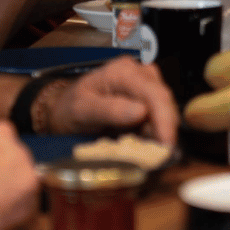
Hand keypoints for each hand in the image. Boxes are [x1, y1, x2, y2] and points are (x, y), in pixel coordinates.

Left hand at [44, 55, 178, 144]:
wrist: (62, 108)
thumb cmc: (69, 108)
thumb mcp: (82, 110)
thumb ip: (109, 110)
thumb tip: (141, 112)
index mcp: (123, 72)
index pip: (154, 94)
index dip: (164, 120)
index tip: (166, 146)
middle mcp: (139, 73)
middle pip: (163, 100)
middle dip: (166, 129)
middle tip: (161, 157)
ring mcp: (144, 84)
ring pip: (164, 109)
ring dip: (160, 132)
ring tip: (151, 154)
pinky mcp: (145, 98)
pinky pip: (157, 116)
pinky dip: (155, 133)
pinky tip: (146, 147)